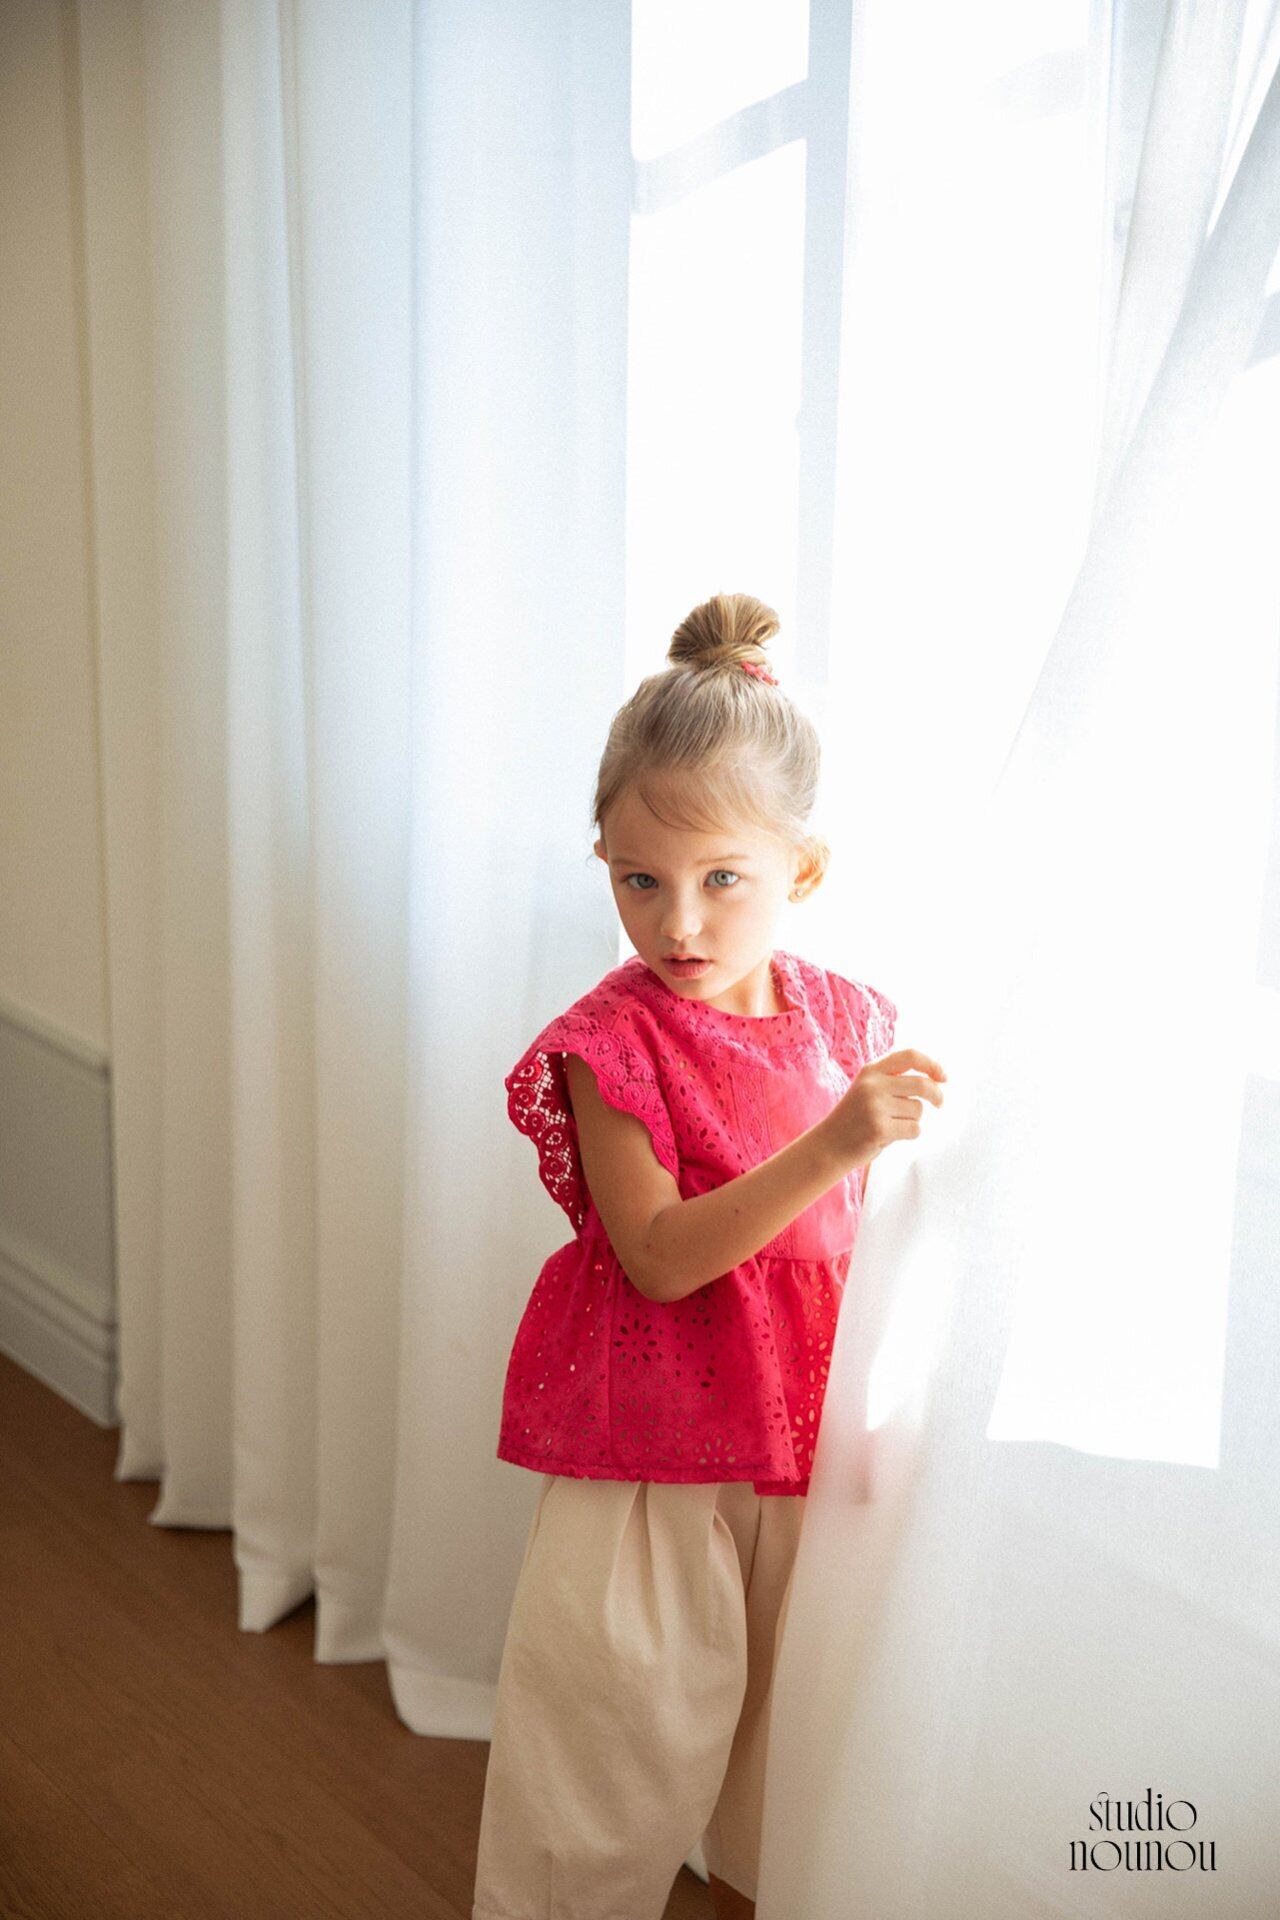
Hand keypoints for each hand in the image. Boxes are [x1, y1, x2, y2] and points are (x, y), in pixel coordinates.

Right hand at [824, 1048, 946, 1169]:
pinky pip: (914, 1129)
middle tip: (940, 1103)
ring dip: (913, 1120)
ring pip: (918, 1110)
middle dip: (936, 1095)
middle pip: (921, 1084)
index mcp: (871, 1071)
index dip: (931, 1064)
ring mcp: (875, 1106)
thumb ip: (892, 1081)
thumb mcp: (867, 1089)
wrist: (828, 1145)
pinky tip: (890, 1136)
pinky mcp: (880, 1128)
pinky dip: (910, 1134)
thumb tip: (933, 1080)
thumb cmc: (854, 1118)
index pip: (909, 1056)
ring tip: (892, 1125)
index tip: (943, 1077)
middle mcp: (873, 1085)